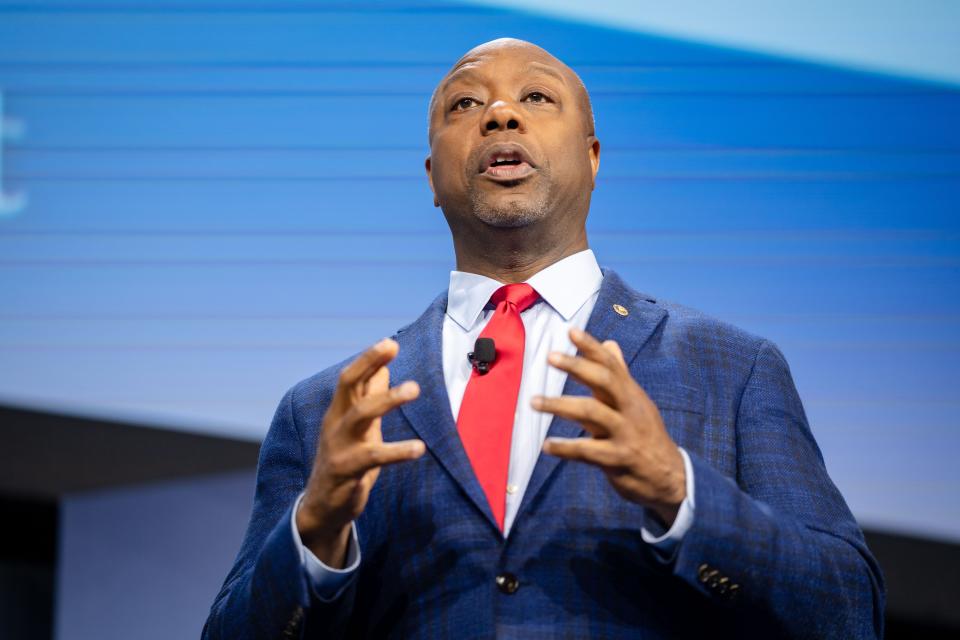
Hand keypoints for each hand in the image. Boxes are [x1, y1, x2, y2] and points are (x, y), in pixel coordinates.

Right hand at [296, 338, 424, 566]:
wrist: (323, 507)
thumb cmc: (347, 460)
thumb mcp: (359, 428)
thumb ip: (370, 399)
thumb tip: (384, 368)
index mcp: (338, 411)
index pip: (351, 377)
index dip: (369, 359)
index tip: (390, 343)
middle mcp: (336, 424)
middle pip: (348, 385)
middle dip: (368, 362)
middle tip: (392, 346)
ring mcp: (339, 446)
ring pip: (361, 415)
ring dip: (388, 399)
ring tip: (415, 388)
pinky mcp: (347, 471)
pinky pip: (373, 457)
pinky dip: (396, 451)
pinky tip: (418, 448)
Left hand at [533, 328, 685, 525]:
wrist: (671, 477)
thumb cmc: (645, 435)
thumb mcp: (636, 402)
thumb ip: (620, 375)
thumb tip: (610, 343)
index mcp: (631, 394)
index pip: (611, 364)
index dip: (592, 347)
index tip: (570, 331)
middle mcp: (629, 409)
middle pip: (605, 381)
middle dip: (577, 367)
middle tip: (550, 357)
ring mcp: (625, 434)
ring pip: (592, 413)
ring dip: (560, 405)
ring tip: (533, 402)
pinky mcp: (618, 460)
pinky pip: (588, 451)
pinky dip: (566, 448)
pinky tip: (547, 445)